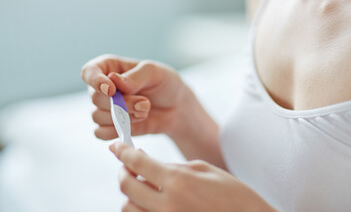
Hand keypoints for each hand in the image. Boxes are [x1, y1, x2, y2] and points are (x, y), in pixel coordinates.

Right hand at [81, 54, 190, 139]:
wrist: (176, 107)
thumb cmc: (165, 83)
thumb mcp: (155, 73)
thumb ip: (135, 77)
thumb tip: (113, 80)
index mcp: (109, 67)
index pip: (89, 72)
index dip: (95, 81)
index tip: (111, 90)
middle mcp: (102, 87)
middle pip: (95, 98)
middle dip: (121, 104)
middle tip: (145, 103)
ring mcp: (104, 107)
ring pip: (97, 117)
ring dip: (123, 118)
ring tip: (144, 111)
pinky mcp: (110, 126)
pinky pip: (100, 133)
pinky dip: (116, 131)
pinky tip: (135, 124)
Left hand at [110, 142, 275, 211]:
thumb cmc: (234, 195)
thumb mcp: (206, 170)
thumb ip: (174, 167)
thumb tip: (150, 166)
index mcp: (178, 182)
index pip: (137, 163)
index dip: (122, 151)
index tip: (115, 145)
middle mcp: (167, 205)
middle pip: (126, 187)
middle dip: (122, 172)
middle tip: (128, 165)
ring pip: (128, 207)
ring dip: (130, 193)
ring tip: (143, 184)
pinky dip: (140, 208)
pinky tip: (151, 199)